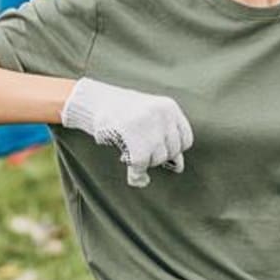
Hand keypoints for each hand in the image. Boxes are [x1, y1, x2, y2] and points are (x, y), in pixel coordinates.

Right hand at [61, 78, 193, 185]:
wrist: (93, 102)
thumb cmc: (121, 112)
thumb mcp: (148, 117)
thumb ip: (164, 138)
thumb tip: (179, 167)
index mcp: (169, 107)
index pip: (186, 139)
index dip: (173, 149)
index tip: (158, 149)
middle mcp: (163, 116)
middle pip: (173, 151)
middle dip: (157, 156)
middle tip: (139, 149)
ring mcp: (150, 130)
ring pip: (158, 159)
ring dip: (145, 162)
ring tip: (130, 152)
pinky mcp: (136, 144)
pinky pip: (142, 168)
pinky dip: (138, 176)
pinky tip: (136, 177)